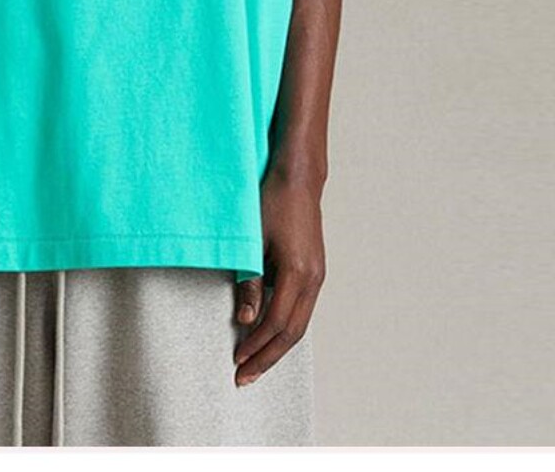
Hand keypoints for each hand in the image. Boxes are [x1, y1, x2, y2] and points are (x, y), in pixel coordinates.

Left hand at [232, 161, 325, 385]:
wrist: (298, 177)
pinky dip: (285, 326)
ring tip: (255, 362)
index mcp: (299, 273)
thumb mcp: (254, 241)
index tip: (237, 360)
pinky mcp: (315, 269)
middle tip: (244, 377)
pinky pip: (302, 308)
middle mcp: (314, 279)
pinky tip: (269, 333)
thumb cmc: (272, 202)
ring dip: (277, 345)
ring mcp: (317, 275)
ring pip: (300, 323)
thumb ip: (250, 282)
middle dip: (268, 357)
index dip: (256, 346)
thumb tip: (245, 321)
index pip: (277, 324)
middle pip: (292, 333)